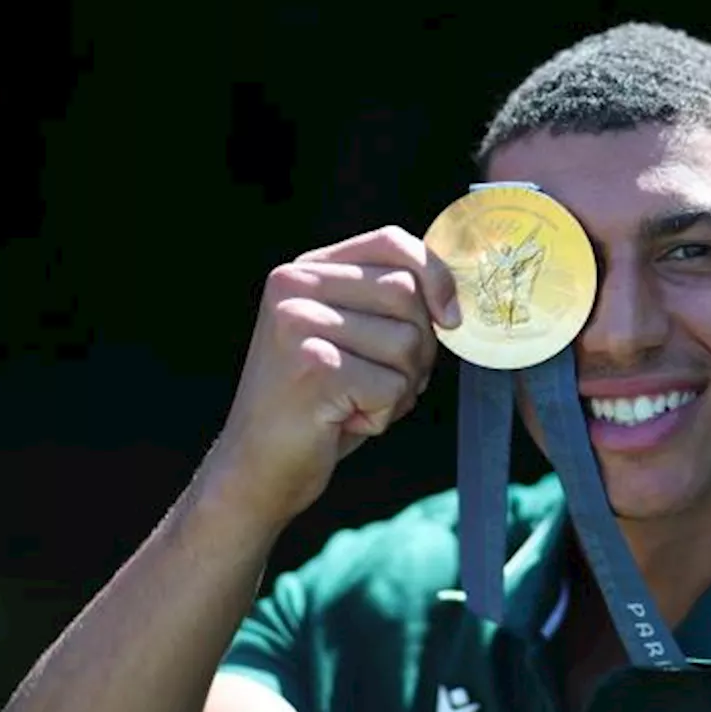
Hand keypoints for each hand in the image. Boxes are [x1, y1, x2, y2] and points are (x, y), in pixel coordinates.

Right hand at [202, 226, 460, 527]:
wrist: (257, 469)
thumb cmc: (316, 406)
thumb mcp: (350, 339)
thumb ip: (386, 305)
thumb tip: (453, 301)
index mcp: (304, 271)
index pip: (390, 242)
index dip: (435, 275)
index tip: (451, 318)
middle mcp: (295, 287)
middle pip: (407, 293)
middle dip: (420, 347)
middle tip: (386, 381)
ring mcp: (300, 324)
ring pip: (407, 342)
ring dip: (401, 387)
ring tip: (357, 403)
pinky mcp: (314, 367)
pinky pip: (393, 386)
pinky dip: (384, 414)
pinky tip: (345, 421)